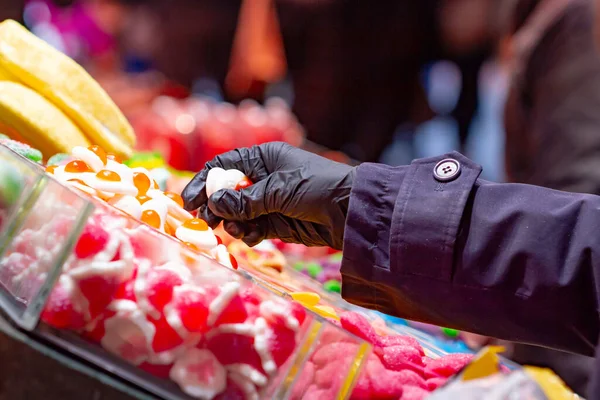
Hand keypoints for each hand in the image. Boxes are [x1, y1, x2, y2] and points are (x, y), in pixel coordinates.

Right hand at [182, 142, 354, 248]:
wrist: (351, 211)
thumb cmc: (316, 187)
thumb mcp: (278, 190)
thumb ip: (244, 200)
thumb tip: (213, 204)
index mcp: (263, 159)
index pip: (223, 167)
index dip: (204, 182)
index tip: (187, 201)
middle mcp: (263, 179)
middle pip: (226, 192)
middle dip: (214, 207)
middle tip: (203, 222)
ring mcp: (269, 202)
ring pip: (237, 214)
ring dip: (231, 222)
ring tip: (234, 229)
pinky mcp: (277, 223)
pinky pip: (252, 229)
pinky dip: (247, 234)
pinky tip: (250, 237)